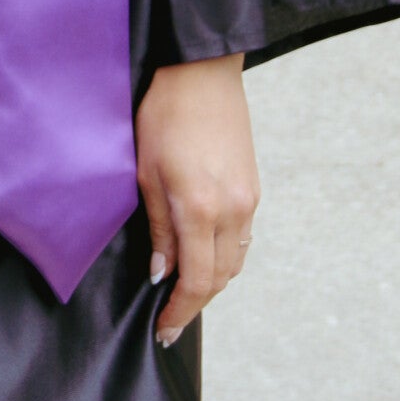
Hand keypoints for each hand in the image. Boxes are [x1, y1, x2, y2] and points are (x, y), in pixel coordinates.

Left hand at [135, 55, 257, 346]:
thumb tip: (162, 272)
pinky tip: (205, 255)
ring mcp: (247, 199)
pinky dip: (224, 256)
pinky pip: (242, 237)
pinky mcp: (253, 186)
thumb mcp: (146, 172)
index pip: (195, 281)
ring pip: (235, 261)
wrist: (201, 70)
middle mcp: (232, 210)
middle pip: (220, 278)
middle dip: (195, 304)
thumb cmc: (165, 112)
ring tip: (185, 292)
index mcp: (201, 208)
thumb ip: (160, 227)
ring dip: (212, 282)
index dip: (180, 312)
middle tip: (170, 320)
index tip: (164, 330)